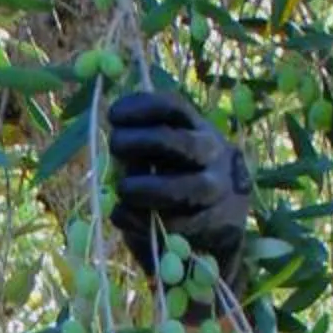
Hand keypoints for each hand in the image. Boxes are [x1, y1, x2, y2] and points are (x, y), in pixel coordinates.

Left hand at [109, 87, 254, 293]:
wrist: (218, 226)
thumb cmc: (176, 182)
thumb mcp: (162, 156)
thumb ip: (140, 150)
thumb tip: (115, 146)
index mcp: (197, 128)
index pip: (173, 107)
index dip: (141, 107)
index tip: (113, 115)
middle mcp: (212, 154)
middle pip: (178, 142)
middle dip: (139, 142)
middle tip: (115, 147)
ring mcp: (216, 190)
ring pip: (179, 189)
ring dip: (143, 190)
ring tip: (123, 190)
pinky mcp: (215, 225)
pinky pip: (175, 225)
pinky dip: (142, 223)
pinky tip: (125, 217)